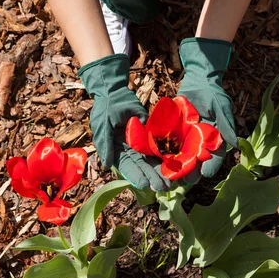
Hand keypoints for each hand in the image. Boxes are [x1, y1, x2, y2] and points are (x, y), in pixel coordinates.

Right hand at [78, 54, 169, 190]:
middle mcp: (129, 149)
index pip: (127, 165)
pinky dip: (165, 154)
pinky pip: (158, 145)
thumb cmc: (107, 106)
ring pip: (151, 158)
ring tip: (171, 182)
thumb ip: (105, 143)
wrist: (115, 90)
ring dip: (160, 170)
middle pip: (141, 165)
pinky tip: (175, 163)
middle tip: (163, 187)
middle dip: (152, 176)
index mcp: (116, 149)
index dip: (135, 175)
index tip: (144, 184)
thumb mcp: (103, 123)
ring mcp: (140, 142)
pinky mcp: (149, 133)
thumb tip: (106, 164)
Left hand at [177, 38, 236, 178]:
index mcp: (214, 140)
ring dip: (175, 167)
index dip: (211, 166)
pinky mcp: (173, 132)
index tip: (206, 174)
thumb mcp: (221, 107)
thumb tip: (234, 144)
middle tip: (185, 181)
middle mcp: (200, 142)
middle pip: (196, 162)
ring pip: (181, 157)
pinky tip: (157, 161)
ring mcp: (186, 138)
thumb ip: (226, 125)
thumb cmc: (213, 94)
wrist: (198, 80)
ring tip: (169, 177)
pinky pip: (168, 144)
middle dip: (191, 172)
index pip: (215, 157)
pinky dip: (163, 153)